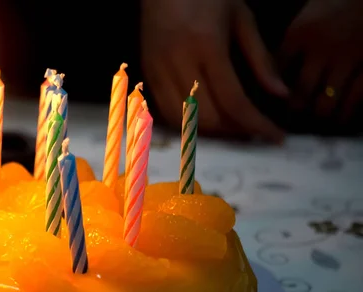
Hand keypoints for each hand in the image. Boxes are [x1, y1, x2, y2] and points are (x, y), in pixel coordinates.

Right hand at [141, 0, 288, 141]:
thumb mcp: (241, 18)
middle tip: (255, 130)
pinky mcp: (148, 73)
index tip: (276, 136)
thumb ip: (260, 59)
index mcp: (206, 46)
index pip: (234, 101)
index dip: (257, 124)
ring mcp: (158, 69)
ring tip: (232, 128)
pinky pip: (166, 111)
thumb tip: (280, 95)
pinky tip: (204, 120)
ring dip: (211, 132)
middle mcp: (178, 62)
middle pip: (207, 117)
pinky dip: (187, 123)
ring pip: (184, 119)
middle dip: (235, 131)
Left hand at [279, 0, 362, 123]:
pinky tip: (341, 117)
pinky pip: (356, 95)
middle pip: (300, 90)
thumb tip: (277, 70)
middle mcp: (321, 48)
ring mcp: (348, 58)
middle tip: (295, 113)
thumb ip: (295, 40)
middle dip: (296, 107)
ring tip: (317, 117)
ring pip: (327, 99)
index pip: (277, 69)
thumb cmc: (336, 3)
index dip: (273, 87)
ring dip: (320, 112)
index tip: (272, 98)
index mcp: (300, 34)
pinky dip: (347, 110)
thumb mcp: (309, 14)